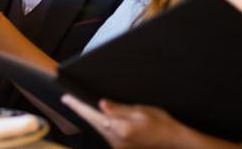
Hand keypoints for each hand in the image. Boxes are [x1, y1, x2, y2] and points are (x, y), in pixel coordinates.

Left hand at [62, 95, 204, 148]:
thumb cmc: (161, 123)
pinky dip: (101, 124)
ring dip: (91, 118)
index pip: (93, 115)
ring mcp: (118, 146)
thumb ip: (119, 109)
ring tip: (82, 106)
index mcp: (121, 129)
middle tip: (69, 99)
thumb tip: (101, 104)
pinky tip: (100, 117)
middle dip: (82, 111)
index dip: (78, 106)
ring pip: (99, 129)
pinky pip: (106, 134)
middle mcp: (117, 140)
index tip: (67, 98)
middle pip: (93, 123)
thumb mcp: (141, 111)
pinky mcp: (121, 148)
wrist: (174, 141)